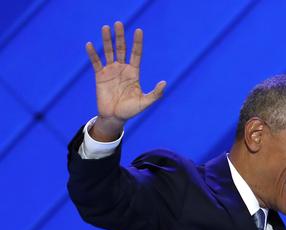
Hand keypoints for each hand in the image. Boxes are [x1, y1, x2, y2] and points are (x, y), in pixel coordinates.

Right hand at [85, 21, 165, 140]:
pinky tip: (90, 44)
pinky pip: (96, 62)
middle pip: (122, 49)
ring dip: (107, 40)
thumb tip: (164, 82)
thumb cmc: (131, 111)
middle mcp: (122, 69)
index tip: (139, 30)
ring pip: (109, 52)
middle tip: (119, 23)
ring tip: (105, 27)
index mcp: (134, 73)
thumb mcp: (145, 102)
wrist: (114, 118)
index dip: (137, 42)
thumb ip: (155, 94)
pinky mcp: (100, 76)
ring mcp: (111, 71)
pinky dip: (93, 54)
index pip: (136, 53)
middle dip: (120, 36)